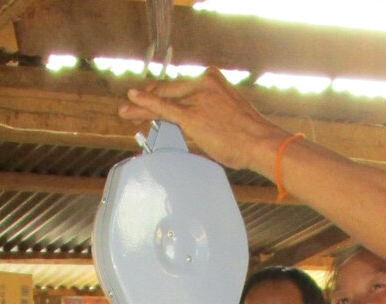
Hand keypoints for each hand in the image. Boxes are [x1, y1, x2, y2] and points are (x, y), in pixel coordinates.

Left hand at [121, 68, 284, 173]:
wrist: (260, 141)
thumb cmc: (251, 135)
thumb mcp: (231, 114)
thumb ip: (213, 113)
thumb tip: (203, 125)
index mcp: (213, 80)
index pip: (182, 88)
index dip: (165, 94)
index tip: (154, 97)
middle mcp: (203, 84)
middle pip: (169, 91)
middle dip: (149, 98)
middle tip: (132, 103)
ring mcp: (196, 99)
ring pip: (163, 100)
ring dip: (141, 106)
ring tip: (125, 109)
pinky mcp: (191, 116)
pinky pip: (163, 108)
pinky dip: (145, 104)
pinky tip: (132, 100)